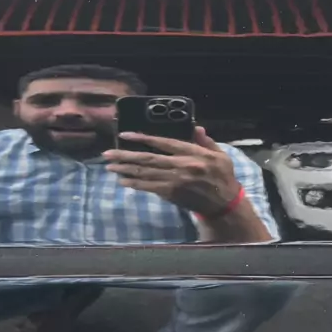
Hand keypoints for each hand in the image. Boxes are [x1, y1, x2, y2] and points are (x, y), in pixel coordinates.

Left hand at [103, 126, 240, 215]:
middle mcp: (181, 166)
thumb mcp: (219, 155)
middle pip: (148, 159)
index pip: (164, 143)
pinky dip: (135, 184)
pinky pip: (149, 188)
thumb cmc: (222, 176)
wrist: (224, 204)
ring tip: (109, 166)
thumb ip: (205, 141)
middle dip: (125, 156)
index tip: (125, 135)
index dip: (144, 138)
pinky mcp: (171, 194)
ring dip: (125, 170)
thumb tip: (196, 127)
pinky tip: (123, 181)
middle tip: (107, 153)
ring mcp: (175, 181)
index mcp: (193, 153)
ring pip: (145, 174)